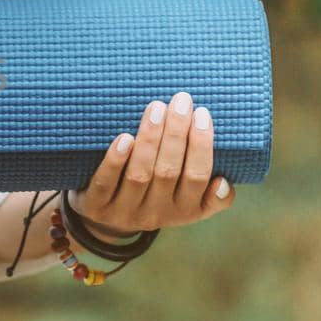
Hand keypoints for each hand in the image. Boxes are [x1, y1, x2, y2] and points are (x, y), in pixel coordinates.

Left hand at [68, 91, 234, 235]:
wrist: (107, 219)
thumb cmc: (156, 196)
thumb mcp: (188, 204)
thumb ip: (212, 197)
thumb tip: (224, 182)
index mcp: (184, 210)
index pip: (197, 177)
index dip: (201, 146)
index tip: (202, 113)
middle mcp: (156, 213)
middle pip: (168, 172)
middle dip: (176, 133)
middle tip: (181, 100)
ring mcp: (124, 212)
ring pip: (139, 175)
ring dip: (150, 140)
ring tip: (156, 108)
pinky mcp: (97, 206)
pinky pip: (106, 184)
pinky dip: (115, 161)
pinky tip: (124, 138)